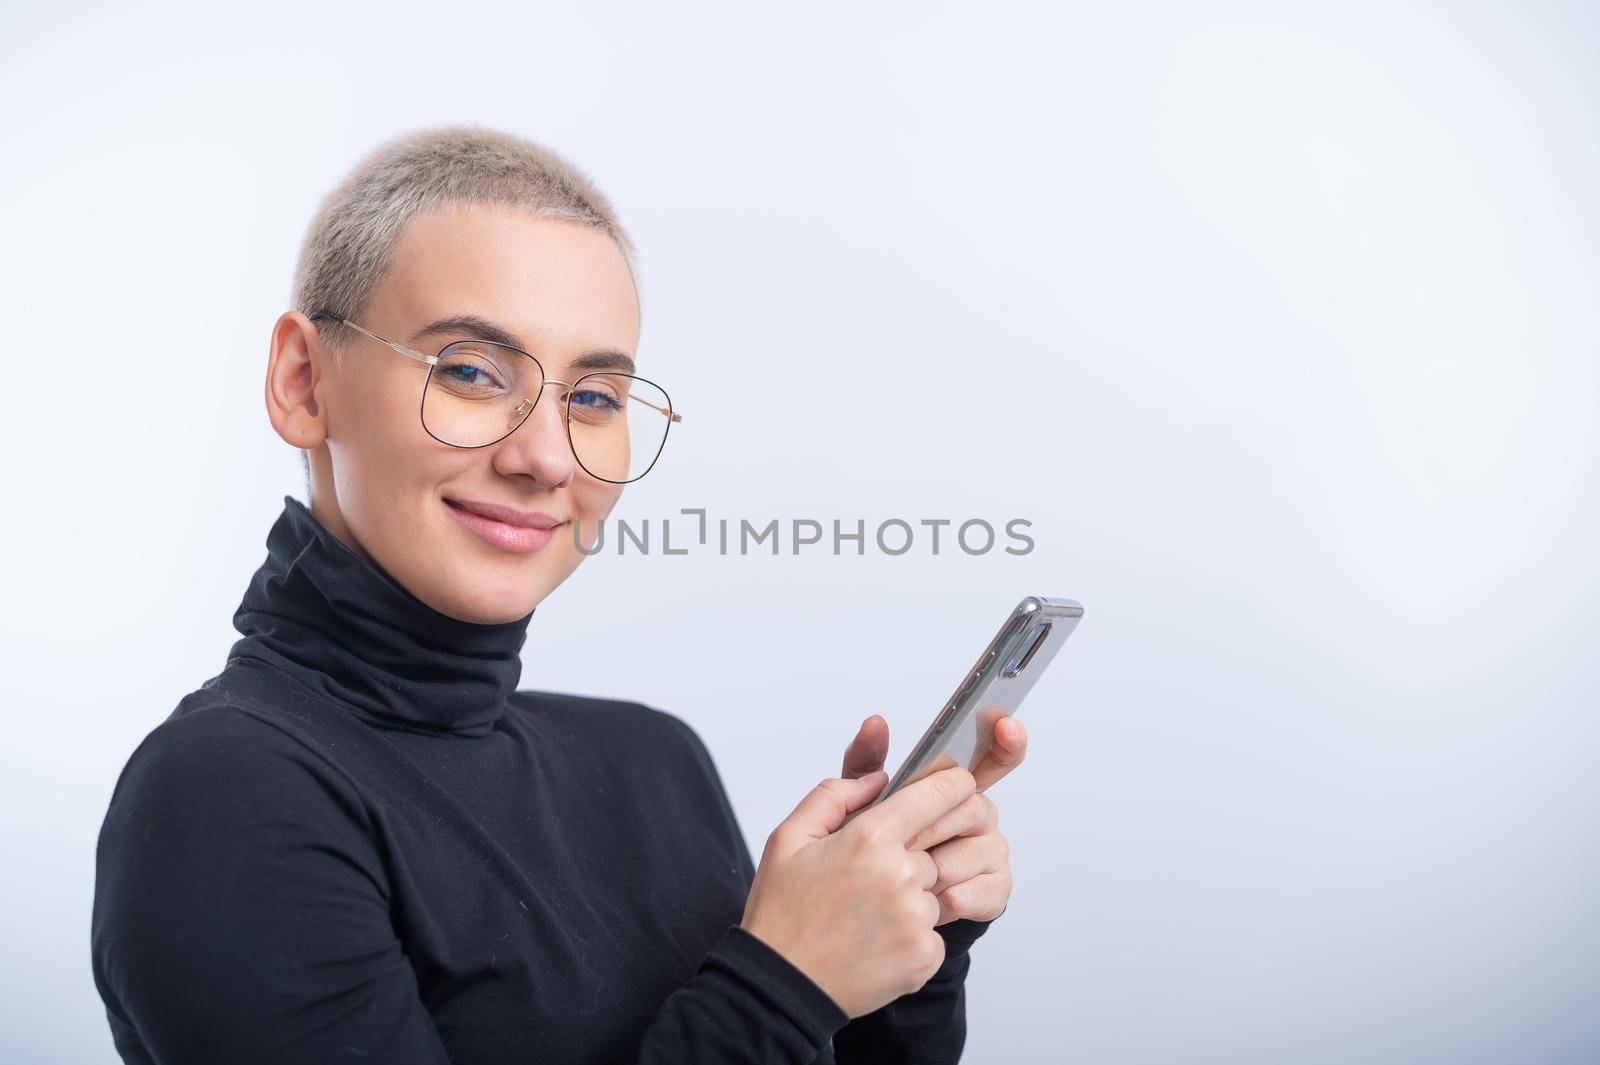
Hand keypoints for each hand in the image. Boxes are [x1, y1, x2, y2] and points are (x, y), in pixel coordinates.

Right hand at [740, 765, 978, 1017]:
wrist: (781, 985)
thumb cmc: (782, 911)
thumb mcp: (789, 837)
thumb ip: (834, 795)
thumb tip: (879, 779)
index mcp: (870, 838)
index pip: (938, 795)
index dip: (952, 785)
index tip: (956, 785)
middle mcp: (901, 875)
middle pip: (933, 851)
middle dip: (909, 858)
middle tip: (866, 880)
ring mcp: (916, 919)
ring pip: (933, 893)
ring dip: (909, 899)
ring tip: (864, 915)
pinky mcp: (924, 956)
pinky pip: (933, 931)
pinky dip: (910, 935)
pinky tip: (874, 940)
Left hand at [841, 712, 1023, 924]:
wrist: (882, 910)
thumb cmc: (875, 848)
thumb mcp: (863, 803)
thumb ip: (866, 761)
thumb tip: (874, 724)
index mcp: (954, 788)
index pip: (993, 755)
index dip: (1006, 740)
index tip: (1005, 725)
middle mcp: (980, 813)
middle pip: (971, 807)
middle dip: (930, 828)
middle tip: (901, 843)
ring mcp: (991, 850)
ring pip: (971, 851)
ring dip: (932, 869)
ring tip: (906, 878)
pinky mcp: (995, 888)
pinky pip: (976, 890)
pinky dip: (946, 899)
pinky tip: (929, 901)